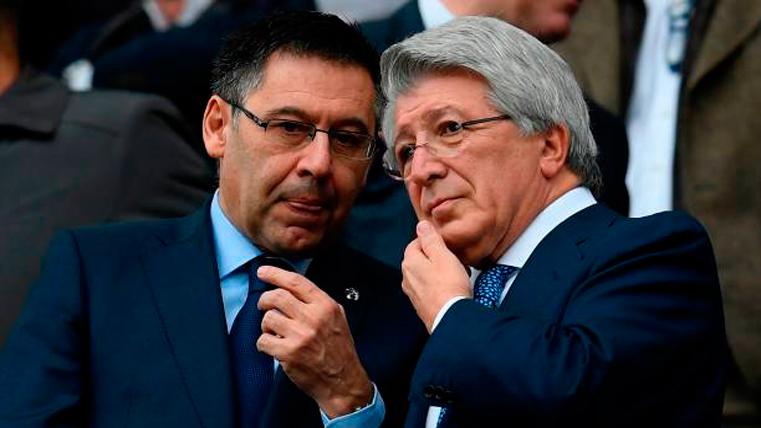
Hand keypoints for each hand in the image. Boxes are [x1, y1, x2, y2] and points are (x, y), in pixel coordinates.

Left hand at [256, 267, 372, 417]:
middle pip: (277, 296)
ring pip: (268, 318)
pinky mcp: (288, 353)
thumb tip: (292, 287)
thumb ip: (318, 302)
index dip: (275, 274)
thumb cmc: (339, 350)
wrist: (343, 381)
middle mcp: (313, 318)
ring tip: (275, 331)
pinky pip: (263, 340)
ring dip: (266, 325)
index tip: (263, 271)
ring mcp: (300, 336)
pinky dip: (264, 343)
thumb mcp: (337, 318)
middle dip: (264, 300)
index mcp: (325, 306)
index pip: (296, 282)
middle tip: (263, 305)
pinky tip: (274, 346)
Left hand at [402, 220, 471, 331]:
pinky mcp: (422, 305)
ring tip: (456, 274)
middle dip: (437, 257)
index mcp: (409, 262)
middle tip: (453, 259)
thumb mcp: (442, 255)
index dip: (432, 241)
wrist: (451, 318)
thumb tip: (421, 226)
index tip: (445, 244)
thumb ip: (430, 239)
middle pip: (421, 259)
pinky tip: (453, 288)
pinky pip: (431, 289)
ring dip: (440, 272)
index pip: (416, 243)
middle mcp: (407, 278)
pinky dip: (440, 286)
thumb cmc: (449, 287)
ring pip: (426, 275)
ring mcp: (414, 293)